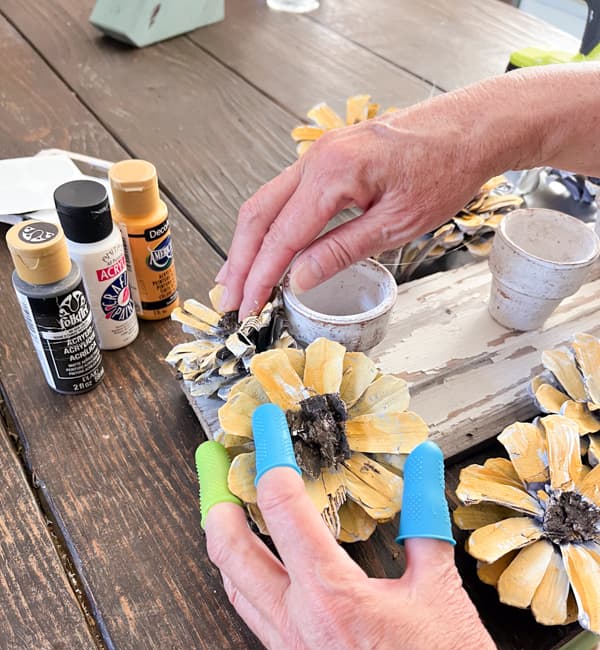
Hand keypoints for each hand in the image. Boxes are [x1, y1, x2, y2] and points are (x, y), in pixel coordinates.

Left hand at [204, 467, 570, 649]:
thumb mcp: (441, 590)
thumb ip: (424, 521)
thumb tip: (425, 470)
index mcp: (332, 600)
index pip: (283, 510)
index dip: (270, 460)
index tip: (265, 432)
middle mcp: (299, 632)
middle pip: (231, 555)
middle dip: (216, 504)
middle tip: (212, 473)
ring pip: (238, 595)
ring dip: (228, 551)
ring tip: (229, 521)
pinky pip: (262, 629)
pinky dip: (255, 592)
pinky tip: (271, 582)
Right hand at [217, 93, 492, 317]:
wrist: (470, 129)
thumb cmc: (444, 170)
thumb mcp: (395, 224)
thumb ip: (341, 250)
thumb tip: (299, 279)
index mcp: (333, 173)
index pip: (282, 236)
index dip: (260, 277)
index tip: (247, 308)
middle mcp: (317, 158)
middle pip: (259, 216)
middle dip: (240, 263)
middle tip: (229, 301)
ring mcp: (319, 154)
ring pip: (266, 203)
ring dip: (248, 244)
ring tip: (236, 281)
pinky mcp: (328, 158)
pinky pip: (285, 195)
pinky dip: (268, 226)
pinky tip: (264, 248)